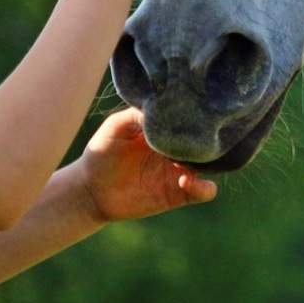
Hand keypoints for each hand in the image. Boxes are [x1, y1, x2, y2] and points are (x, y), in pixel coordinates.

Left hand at [78, 108, 217, 222]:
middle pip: (206, 139)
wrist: (92, 191)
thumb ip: (136, 115)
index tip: (198, 110)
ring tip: (188, 162)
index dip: (196, 113)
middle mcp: (177, 148)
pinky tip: (186, 181)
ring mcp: (180, 170)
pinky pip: (204, 191)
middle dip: (208, 137)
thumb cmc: (102, 152)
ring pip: (211, 163)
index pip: (191, 116)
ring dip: (209, 161)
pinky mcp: (178, 193)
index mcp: (165, 129)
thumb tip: (163, 109)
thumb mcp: (115, 126)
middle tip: (200, 135)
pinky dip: (204, 188)